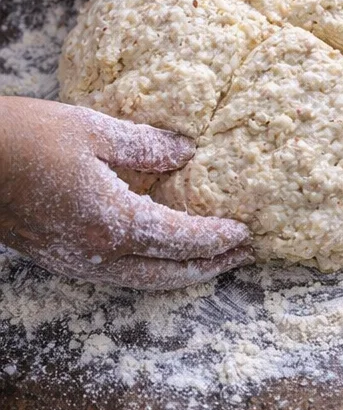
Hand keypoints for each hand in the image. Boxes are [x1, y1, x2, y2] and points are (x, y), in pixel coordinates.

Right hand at [0, 97, 250, 288]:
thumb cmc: (28, 138)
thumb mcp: (95, 129)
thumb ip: (146, 145)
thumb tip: (186, 153)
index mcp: (113, 221)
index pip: (180, 238)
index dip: (216, 238)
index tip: (246, 233)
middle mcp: (97, 253)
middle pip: (167, 273)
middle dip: (209, 267)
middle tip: (244, 256)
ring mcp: (76, 261)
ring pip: (142, 280)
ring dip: (181, 273)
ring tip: (212, 260)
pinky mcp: (61, 257)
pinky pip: (118, 275)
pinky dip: (150, 269)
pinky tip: (160, 253)